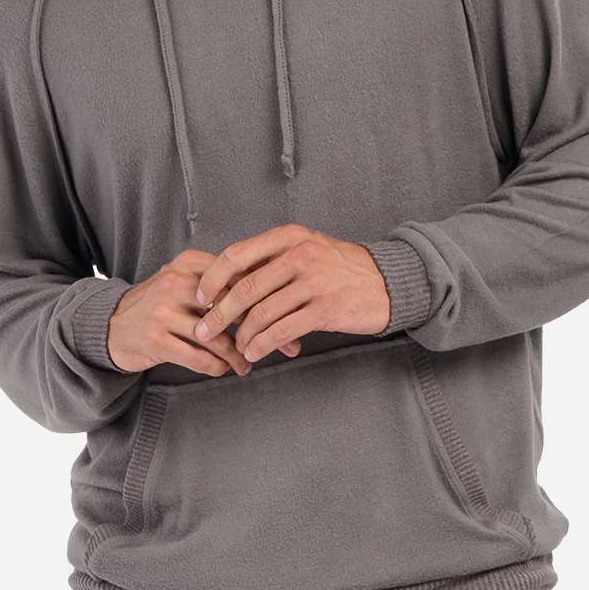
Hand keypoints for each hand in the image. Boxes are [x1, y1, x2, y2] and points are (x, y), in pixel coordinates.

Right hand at [107, 248, 300, 375]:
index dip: (268, 298)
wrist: (111, 325)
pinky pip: (200, 358)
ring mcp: (163, 312)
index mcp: (188, 263)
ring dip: (239, 356)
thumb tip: (274, 292)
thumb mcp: (185, 281)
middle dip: (263, 329)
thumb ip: (220, 283)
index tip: (289, 315)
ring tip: (247, 363)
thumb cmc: (161, 305)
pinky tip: (223, 368)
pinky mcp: (155, 340)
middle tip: (286, 345)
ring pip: (218, 337)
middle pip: (233, 308)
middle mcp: (176, 283)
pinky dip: (217, 367)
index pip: (239, 278)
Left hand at [192, 224, 391, 362]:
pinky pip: (283, 331)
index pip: (237, 254)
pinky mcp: (326, 309)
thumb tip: (228, 281)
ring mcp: (314, 282)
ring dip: (242, 335)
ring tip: (236, 347)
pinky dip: (263, 345)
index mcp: (290, 237)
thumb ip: (272, 260)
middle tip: (204, 330)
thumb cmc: (340, 267)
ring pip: (262, 313)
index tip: (200, 297)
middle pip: (245, 288)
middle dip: (219, 313)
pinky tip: (255, 352)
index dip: (212, 278)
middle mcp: (300, 255)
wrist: (388, 281)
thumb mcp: (307, 248)